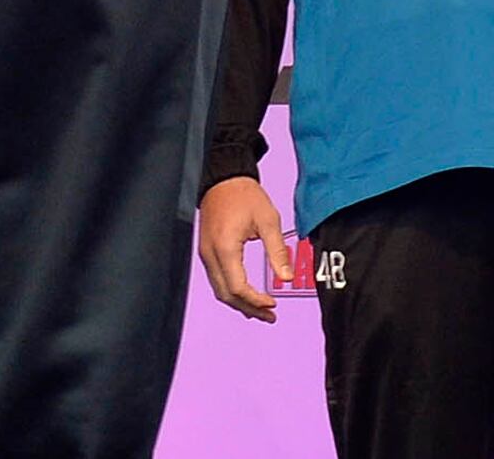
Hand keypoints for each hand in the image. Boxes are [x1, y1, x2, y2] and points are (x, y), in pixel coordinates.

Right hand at [195, 173, 296, 321]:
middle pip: (226, 295)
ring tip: (261, 311)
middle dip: (248, 309)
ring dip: (240, 303)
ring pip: (219, 290)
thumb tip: (287, 278)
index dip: (256, 300)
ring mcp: (205, 253)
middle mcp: (210, 254)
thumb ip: (277, 251)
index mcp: (225, 247)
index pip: (238, 288)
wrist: (224, 177)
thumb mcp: (268, 220)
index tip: (274, 303)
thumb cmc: (245, 195)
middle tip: (270, 316)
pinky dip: (231, 292)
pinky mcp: (207, 250)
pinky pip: (217, 279)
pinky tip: (246, 295)